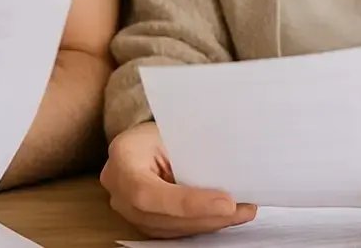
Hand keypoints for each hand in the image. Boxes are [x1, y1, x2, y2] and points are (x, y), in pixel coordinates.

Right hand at [100, 122, 257, 237]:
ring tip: (243, 212)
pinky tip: (227, 216)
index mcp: (122, 157)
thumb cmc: (160, 130)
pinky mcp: (143, 221)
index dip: (187, 203)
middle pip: (161, 216)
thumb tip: (234, 173)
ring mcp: (128, 210)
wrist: (143, 139)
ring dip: (210, 223)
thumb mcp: (174, 130)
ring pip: (170, 228)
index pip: (148, 191)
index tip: (226, 203)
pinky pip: (174, 230)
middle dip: (206, 216)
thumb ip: (194, 152)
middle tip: (242, 209)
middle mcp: (118, 189)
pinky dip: (203, 224)